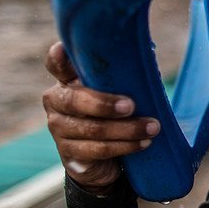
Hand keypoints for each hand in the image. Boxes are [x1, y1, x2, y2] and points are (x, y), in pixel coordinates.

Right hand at [42, 42, 159, 193]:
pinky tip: (143, 143)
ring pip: (91, 129)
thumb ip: (124, 79)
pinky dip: (124, 146)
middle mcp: (57, 101)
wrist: (105, 158)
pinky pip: (98, 150)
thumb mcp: (116, 92)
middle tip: (131, 106)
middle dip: (104, 104)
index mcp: (68, 80)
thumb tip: (150, 66)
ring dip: (126, 129)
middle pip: (74, 100)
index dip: (59, 58)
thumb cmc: (114, 114)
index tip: (63, 48)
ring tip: (152, 128)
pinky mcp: (69, 152)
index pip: (56, 65)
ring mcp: (59, 128)